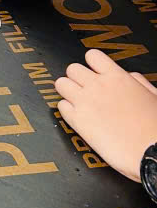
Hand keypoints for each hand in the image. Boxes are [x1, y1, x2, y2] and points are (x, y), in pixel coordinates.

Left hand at [56, 50, 156, 179]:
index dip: (93, 64)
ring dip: (68, 91)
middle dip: (77, 77)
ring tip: (77, 101)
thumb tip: (129, 76)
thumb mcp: (153, 95)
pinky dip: (66, 109)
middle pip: (73, 69)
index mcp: (117, 77)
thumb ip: (138, 81)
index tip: (95, 72)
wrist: (151, 151)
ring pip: (61, 84)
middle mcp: (98, 86)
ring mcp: (85, 102)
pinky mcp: (77, 121)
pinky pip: (61, 106)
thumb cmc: (155, 128)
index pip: (93, 56)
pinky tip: (77, 116)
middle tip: (84, 89)